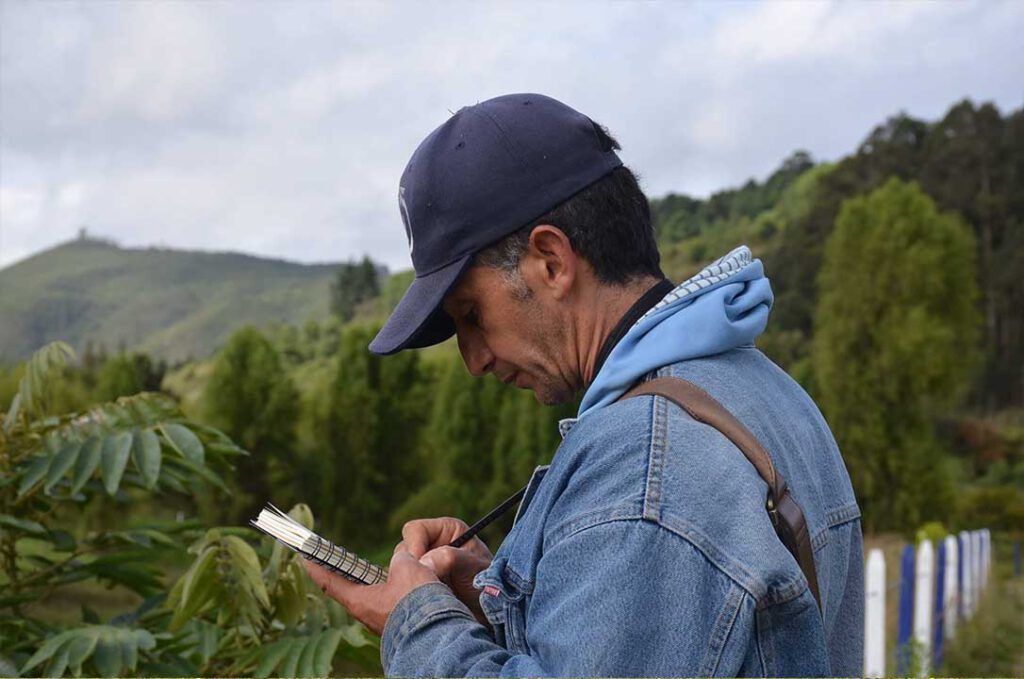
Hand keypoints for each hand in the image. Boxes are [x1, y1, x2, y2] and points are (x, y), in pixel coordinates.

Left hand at [302, 545, 437, 635]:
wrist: (439, 636)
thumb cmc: (417, 601)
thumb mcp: (407, 568)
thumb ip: (400, 560)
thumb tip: (402, 560)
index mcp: (359, 601)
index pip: (330, 582)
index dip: (317, 567)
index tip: (306, 557)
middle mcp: (367, 615)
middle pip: (353, 590)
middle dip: (351, 574)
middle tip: (346, 562)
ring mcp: (384, 623)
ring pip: (379, 597)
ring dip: (384, 582)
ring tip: (399, 568)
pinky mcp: (402, 628)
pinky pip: (397, 605)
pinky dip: (401, 592)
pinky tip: (415, 586)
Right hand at [397, 517, 493, 625]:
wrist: (494, 617)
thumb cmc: (490, 586)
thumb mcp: (474, 568)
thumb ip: (450, 559)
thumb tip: (424, 563)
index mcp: (446, 531)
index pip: (415, 530)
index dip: (413, 547)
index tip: (420, 567)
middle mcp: (432, 547)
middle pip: (403, 550)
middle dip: (410, 568)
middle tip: (424, 587)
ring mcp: (424, 568)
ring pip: (400, 571)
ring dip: (410, 584)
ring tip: (429, 598)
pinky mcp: (419, 587)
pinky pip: (402, 588)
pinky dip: (407, 596)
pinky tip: (421, 606)